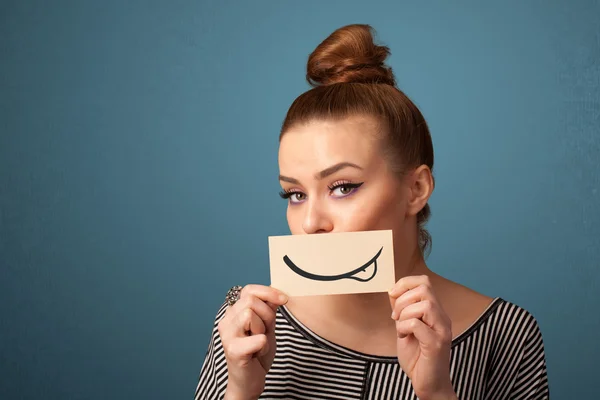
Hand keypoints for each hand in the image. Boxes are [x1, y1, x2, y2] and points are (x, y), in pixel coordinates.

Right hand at [218, 284, 287, 399]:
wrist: (249, 381)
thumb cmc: (257, 352)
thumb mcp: (266, 326)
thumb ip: (268, 309)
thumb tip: (277, 293)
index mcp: (233, 313)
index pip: (248, 290)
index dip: (268, 292)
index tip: (284, 299)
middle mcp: (226, 321)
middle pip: (251, 301)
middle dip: (267, 315)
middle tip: (266, 331)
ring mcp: (227, 336)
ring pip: (250, 315)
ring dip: (263, 329)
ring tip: (260, 342)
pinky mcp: (233, 351)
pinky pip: (258, 338)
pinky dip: (264, 344)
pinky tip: (258, 352)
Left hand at [389, 275, 456, 399]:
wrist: (428, 385)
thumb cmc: (417, 358)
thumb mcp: (405, 328)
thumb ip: (402, 311)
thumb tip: (393, 291)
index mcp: (435, 312)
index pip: (424, 282)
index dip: (405, 283)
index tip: (392, 294)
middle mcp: (442, 318)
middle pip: (425, 289)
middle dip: (403, 299)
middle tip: (395, 316)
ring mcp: (441, 330)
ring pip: (424, 304)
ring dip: (404, 314)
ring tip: (401, 328)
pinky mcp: (436, 344)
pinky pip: (417, 324)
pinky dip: (404, 327)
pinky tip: (404, 336)